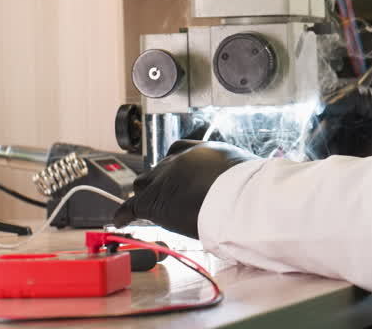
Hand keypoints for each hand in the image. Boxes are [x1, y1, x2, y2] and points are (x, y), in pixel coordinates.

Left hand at [111, 140, 256, 236]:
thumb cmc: (249, 188)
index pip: (179, 150)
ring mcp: (164, 178)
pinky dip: (124, 214)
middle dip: (160, 180)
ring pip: (144, 184)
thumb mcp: (246, 170)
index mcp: (203, 150)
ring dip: (146, 194)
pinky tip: (119, 221)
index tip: (176, 172)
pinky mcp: (153, 200)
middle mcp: (179, 160)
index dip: (175, 164)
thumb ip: (237, 175)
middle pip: (159, 168)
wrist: (236, 198)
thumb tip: (252, 184)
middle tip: (166, 195)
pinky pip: (131, 206)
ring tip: (145, 206)